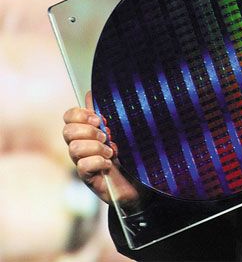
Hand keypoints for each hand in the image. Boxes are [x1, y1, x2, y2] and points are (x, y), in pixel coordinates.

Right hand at [62, 91, 141, 211]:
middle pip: (68, 131)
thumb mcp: (121, 129)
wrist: (141, 181)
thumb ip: (106, 113)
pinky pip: (83, 165)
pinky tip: (109, 165)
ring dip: (96, 148)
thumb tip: (91, 93)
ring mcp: (82, 162)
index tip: (99, 118)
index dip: (80, 114)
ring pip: (74, 148)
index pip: (69, 116)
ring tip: (111, 152)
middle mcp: (81, 146)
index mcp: (87, 131)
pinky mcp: (88, 178)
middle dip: (89, 131)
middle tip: (106, 136)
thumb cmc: (130, 154)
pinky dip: (99, 162)